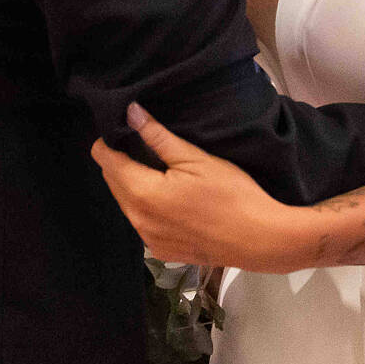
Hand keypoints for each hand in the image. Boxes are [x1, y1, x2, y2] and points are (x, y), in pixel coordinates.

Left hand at [91, 104, 308, 271]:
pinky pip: (141, 222)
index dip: (108, 142)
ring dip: (132, 184)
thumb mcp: (195, 158)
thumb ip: (158, 136)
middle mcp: (138, 220)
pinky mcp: (161, 251)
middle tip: (141, 143)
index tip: (121, 129)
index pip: (106, 162)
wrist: (258, 240)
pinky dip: (146, 206)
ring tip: (158, 168)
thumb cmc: (230, 194)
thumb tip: (130, 112)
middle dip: (120, 161)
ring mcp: (149, 240)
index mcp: (142, 193)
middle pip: (113, 183)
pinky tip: (169, 198)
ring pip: (126, 203)